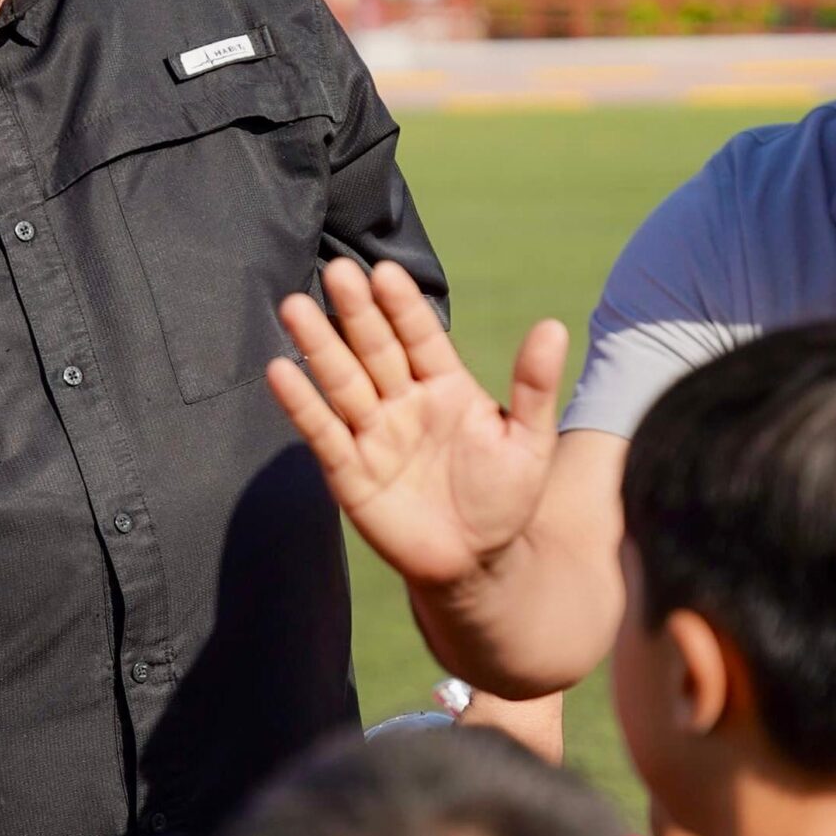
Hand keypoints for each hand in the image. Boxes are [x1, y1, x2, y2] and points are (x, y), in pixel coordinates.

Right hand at [266, 259, 569, 592]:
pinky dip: (301, 404)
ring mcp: (373, 434)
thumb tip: (555, 326)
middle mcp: (403, 402)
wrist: (475, 564)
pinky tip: (280, 372)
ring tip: (294, 307)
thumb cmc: (504, 499)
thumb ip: (535, 387)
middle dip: (356, 312)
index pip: (420, 336)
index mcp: (446, 386)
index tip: (385, 271)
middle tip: (338, 271)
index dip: (403, 306)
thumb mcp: (529, 442)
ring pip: (343, 381)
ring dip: (319, 346)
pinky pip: (323, 433)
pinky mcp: (349, 472)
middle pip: (375, 349)